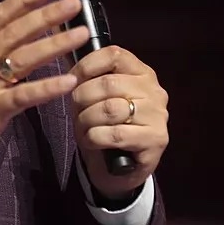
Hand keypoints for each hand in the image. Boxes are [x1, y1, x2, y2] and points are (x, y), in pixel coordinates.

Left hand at [70, 46, 168, 199]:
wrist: (124, 170)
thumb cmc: (108, 126)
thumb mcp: (99, 98)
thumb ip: (91, 78)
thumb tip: (65, 57)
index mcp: (142, 73)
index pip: (114, 55)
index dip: (86, 66)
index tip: (71, 80)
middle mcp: (154, 91)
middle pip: (108, 83)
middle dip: (81, 97)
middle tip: (76, 110)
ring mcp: (158, 116)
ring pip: (110, 109)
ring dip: (86, 119)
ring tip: (83, 127)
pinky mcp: (155, 140)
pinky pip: (114, 134)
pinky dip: (94, 138)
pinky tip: (92, 141)